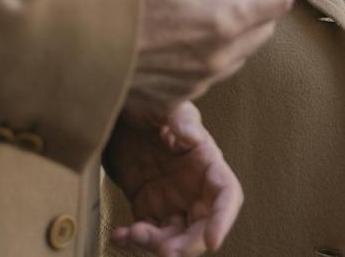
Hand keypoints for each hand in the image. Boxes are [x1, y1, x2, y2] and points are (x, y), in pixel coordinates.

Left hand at [105, 102, 241, 256]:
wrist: (118, 112)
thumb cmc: (149, 104)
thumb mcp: (166, 105)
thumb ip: (181, 118)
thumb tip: (191, 135)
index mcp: (207, 163)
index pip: (226, 196)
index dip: (223, 220)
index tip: (213, 241)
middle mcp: (194, 188)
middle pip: (202, 227)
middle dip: (187, 245)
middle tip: (165, 252)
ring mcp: (171, 201)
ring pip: (174, 238)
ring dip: (155, 245)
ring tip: (131, 234)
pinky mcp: (147, 208)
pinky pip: (146, 234)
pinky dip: (133, 241)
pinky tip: (118, 235)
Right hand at [125, 0, 297, 122]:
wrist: (51, 39)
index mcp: (221, 19)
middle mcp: (212, 60)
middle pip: (260, 31)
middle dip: (267, 4)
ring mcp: (189, 85)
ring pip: (233, 56)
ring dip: (239, 31)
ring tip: (228, 5)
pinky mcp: (164, 99)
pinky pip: (203, 76)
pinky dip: (208, 53)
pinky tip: (189, 36)